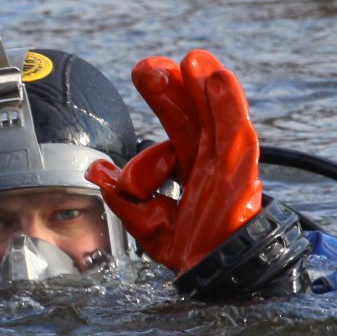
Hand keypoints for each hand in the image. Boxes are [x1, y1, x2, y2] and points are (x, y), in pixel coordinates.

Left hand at [86, 50, 262, 273]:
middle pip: (195, 111)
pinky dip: (229, 105)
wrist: (213, 275)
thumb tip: (95, 169)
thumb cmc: (190, 248)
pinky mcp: (241, 172)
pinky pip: (237, 132)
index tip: (144, 72)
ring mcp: (228, 163)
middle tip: (151, 64)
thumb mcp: (146, 221)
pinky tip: (218, 81)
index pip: (176, 124)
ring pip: (218, 115)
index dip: (162, 98)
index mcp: (192, 163)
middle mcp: (211, 157)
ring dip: (206, 85)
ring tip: (194, 59)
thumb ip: (121, 196)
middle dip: (175, 85)